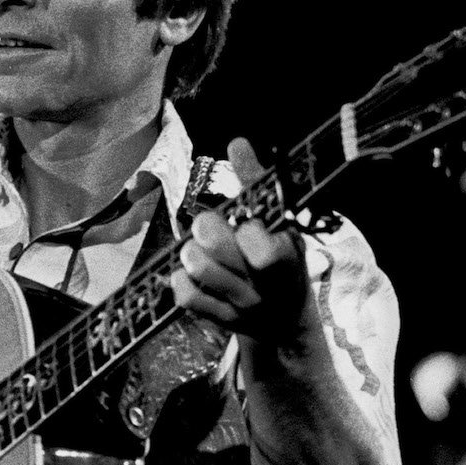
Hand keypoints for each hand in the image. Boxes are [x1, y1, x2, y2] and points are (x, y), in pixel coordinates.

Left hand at [170, 137, 316, 347]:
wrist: (285, 322)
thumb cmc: (282, 261)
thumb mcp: (281, 224)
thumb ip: (257, 184)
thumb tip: (236, 143)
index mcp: (286, 259)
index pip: (264, 252)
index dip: (248, 232)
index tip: (246, 224)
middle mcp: (263, 287)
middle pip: (220, 251)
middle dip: (208, 229)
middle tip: (207, 226)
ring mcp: (240, 307)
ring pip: (200, 270)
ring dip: (191, 252)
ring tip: (196, 248)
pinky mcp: (219, 320)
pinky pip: (187, 297)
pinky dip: (180, 279)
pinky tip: (187, 271)